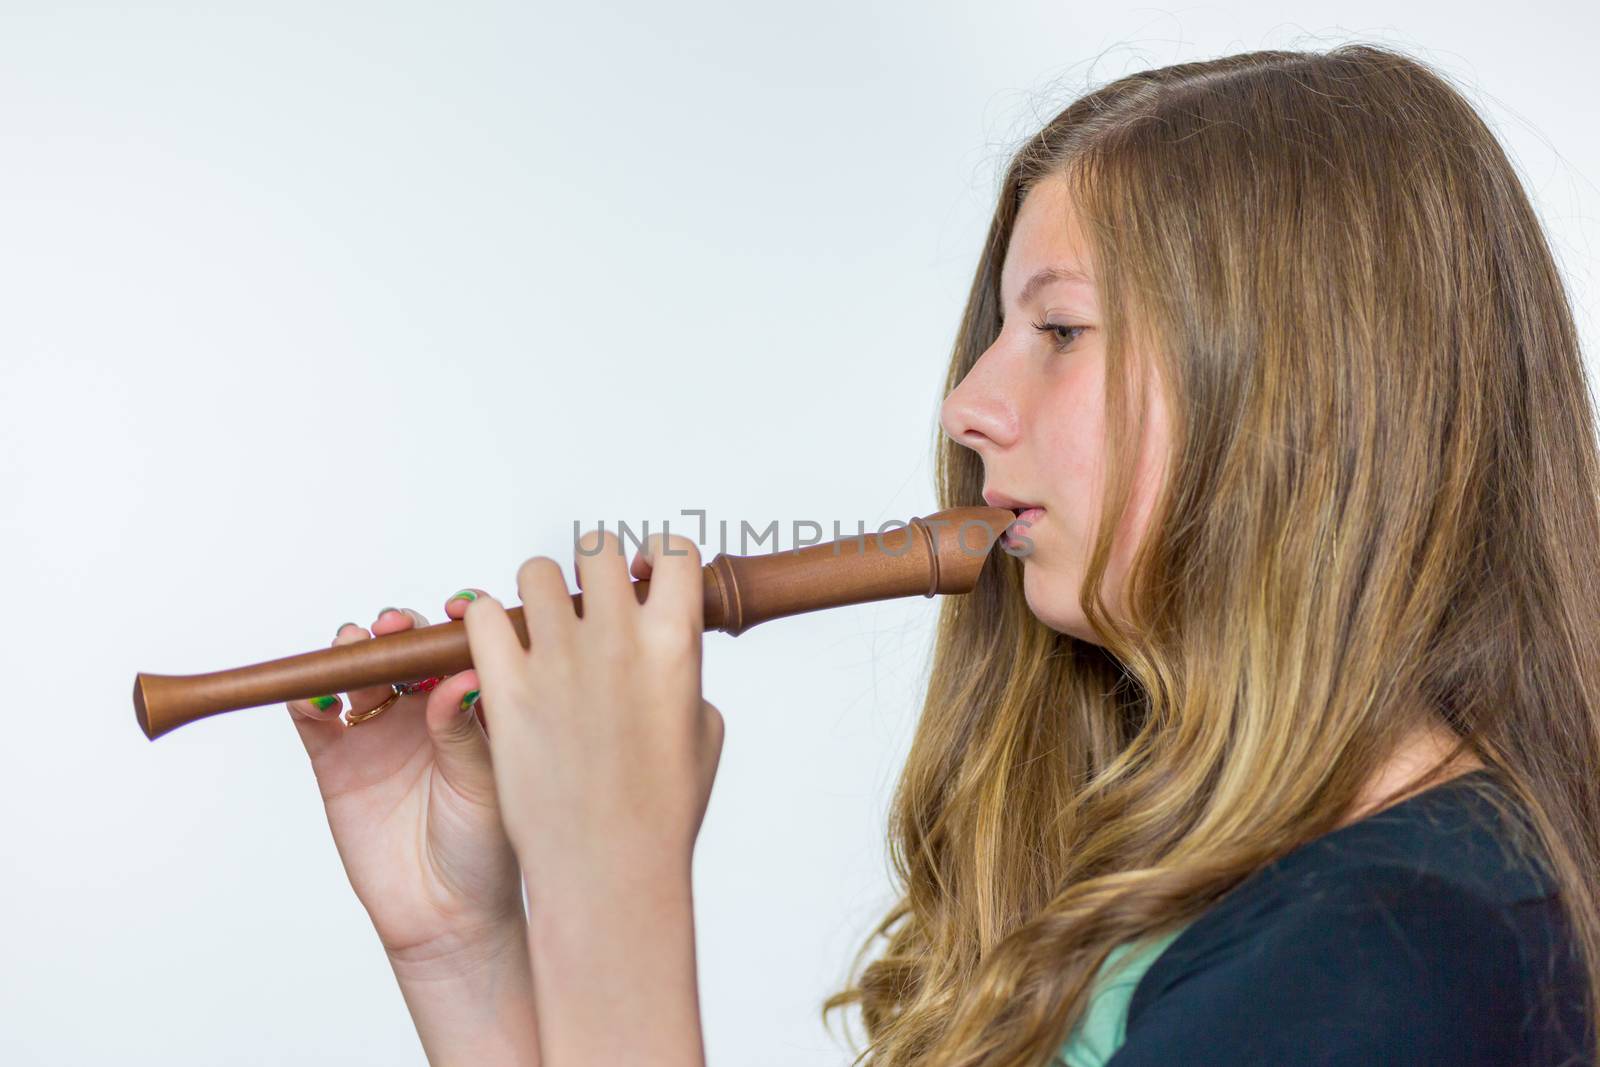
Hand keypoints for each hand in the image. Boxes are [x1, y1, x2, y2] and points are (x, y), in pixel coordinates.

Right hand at [287, 594, 521, 962]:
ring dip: (351, 650)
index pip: (461, 645)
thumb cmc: (487, 847)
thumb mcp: (487, 783)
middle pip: (402, 649)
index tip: (458, 608)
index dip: (458, 619)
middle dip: (398, 629)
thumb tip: (459, 678)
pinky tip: (315, 694)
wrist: (447, 915)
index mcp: (472, 704)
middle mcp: (424, 708)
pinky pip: (313, 716)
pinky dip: (305, 696)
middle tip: (398, 627)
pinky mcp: (335, 760)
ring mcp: (377, 730)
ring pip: (355, 671)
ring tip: (355, 647)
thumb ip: (466, 731)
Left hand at [461, 529, 724, 894]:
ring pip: (534, 573)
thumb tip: (667, 654)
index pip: (674, 553)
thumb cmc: (663, 812)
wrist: (607, 869)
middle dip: (593, 569)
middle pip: (597, 550)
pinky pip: (482, 617)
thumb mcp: (703, 735)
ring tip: (536, 628)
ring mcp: (558, 658)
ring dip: (537, 594)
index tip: (645, 576)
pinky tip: (496, 652)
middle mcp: (617, 637)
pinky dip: (486, 626)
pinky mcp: (504, 686)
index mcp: (676, 643)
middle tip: (585, 603)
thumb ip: (683, 678)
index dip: (658, 559)